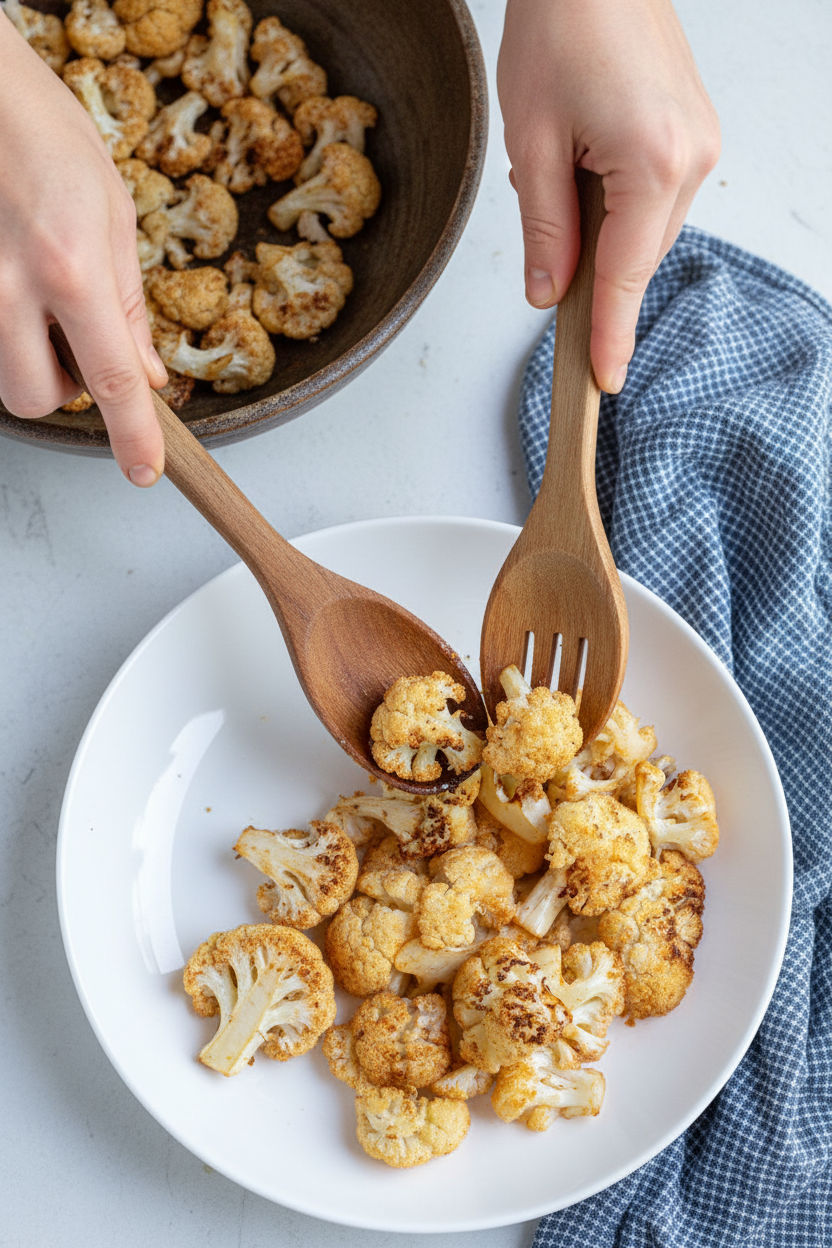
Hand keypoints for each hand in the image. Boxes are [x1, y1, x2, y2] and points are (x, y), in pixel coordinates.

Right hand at [0, 15, 166, 483]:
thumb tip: (144, 374)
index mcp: (70, 269)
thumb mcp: (113, 214)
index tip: (144, 470)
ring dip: (27, 359)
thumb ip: (128, 306)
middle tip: (73, 339)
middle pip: (34, 398)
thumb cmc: (45, 133)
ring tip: (38, 300)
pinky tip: (13, 283)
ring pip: (0, 377)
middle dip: (62, 387)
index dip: (133, 436)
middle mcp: (9, 286)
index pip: (112, 382)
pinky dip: (2, 328)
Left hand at [498, 0, 719, 392]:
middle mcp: (694, 156)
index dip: (610, 334)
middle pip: (638, 256)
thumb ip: (543, 230)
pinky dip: (618, 202)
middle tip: (542, 254)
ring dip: (601, 228)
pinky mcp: (696, 130)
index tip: (603, 380)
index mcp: (655, 163)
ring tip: (559, 168)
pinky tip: (583, 161)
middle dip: (591, 268)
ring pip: (647, 229)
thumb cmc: (561, 26)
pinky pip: (656, 196)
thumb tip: (546, 293)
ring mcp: (702, 142)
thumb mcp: (532, 142)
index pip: (625, 275)